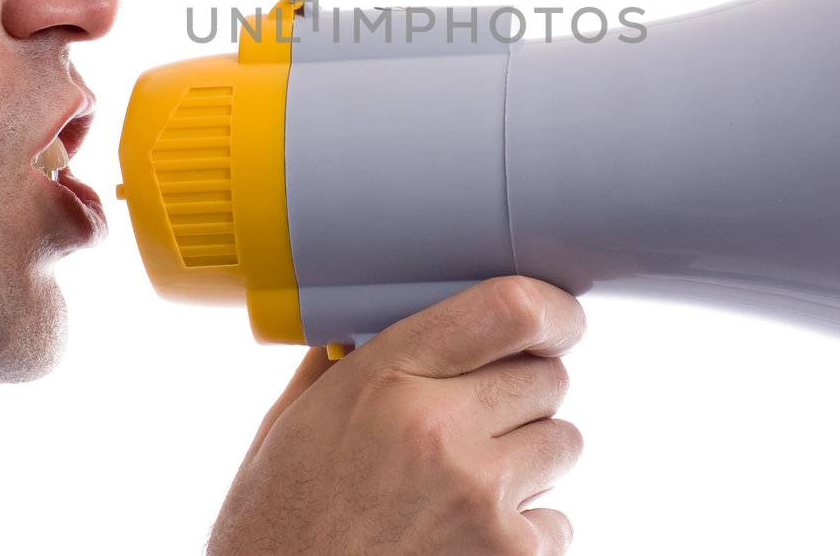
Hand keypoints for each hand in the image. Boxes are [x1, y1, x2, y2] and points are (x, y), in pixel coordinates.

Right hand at [207, 276, 585, 554]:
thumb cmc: (277, 526)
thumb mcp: (290, 424)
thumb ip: (343, 363)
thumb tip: (375, 318)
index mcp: (384, 378)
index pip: (507, 309)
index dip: (550, 310)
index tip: (558, 320)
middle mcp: (439, 428)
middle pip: (547, 376)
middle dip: (523, 392)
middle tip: (481, 420)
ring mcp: (480, 496)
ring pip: (562, 442)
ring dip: (531, 456)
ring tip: (471, 482)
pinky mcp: (508, 555)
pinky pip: (558, 519)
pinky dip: (527, 528)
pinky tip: (470, 535)